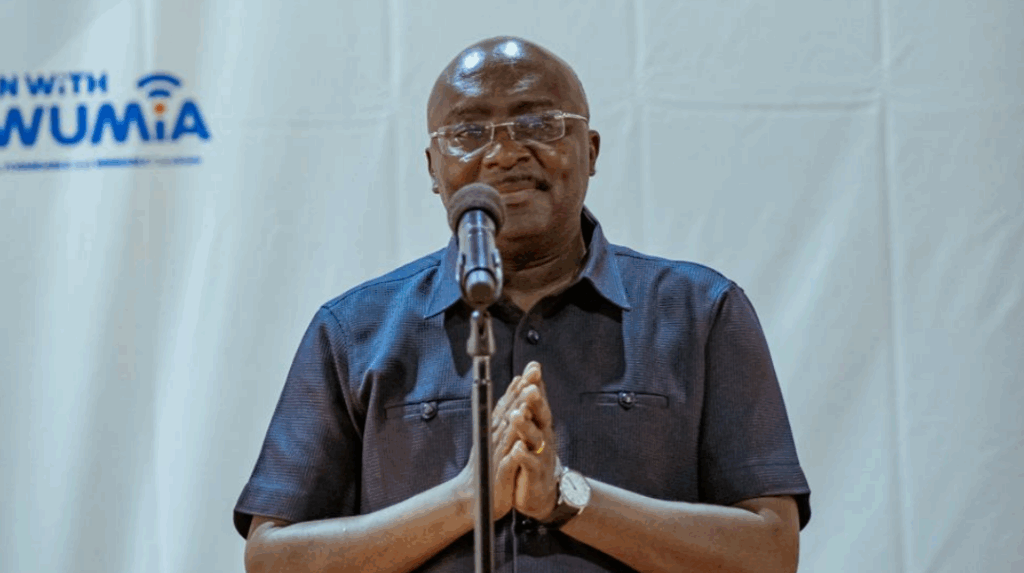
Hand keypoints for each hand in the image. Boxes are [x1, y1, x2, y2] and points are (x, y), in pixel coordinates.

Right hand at [459, 382, 521, 520]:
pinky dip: (514, 453)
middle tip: (533, 373)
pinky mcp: (500, 474)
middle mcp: (495, 438)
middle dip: (523, 392)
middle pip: (510, 411)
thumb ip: (504, 418)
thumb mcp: (495, 440)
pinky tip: (520, 445)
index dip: (521, 386)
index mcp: (496, 430)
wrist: (471, 498)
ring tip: (529, 398)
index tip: (532, 369)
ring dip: (520, 414)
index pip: (509, 404)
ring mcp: (497, 455)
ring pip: (510, 432)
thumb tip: (515, 394)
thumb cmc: (486, 468)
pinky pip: (509, 462)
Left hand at [500, 361, 560, 520]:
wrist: (539, 491)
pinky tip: (517, 449)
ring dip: (526, 426)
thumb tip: (525, 375)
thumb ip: (528, 403)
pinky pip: (531, 464)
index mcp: (539, 423)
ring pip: (535, 438)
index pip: (538, 400)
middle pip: (541, 415)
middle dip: (536, 401)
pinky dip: (524, 456)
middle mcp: (543, 436)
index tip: (533, 367)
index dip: (536, 384)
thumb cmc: (531, 455)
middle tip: (530, 388)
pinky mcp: (536, 474)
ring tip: (517, 414)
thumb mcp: (530, 427)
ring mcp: (541, 454)